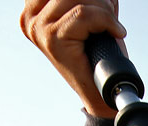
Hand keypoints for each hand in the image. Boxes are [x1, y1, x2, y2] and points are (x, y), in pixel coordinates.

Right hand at [20, 0, 126, 117]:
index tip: (106, 7)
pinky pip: (84, 14)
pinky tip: (116, 32)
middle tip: (111, 15)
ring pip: (79, 0)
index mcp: (35, 11)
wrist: (106, 93)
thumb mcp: (88, 18)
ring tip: (111, 26)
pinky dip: (106, 20)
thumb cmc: (101, 57)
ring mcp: (39, 28)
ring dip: (104, 9)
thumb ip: (85, 3)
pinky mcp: (52, 38)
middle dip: (98, 0)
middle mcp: (31, 18)